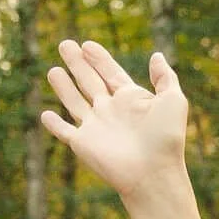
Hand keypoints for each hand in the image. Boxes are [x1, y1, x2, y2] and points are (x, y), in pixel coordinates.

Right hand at [42, 39, 189, 209]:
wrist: (153, 174)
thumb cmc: (166, 139)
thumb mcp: (173, 100)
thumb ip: (165, 77)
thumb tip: (157, 56)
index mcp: (130, 99)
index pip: (110, 72)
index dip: (99, 58)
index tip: (87, 44)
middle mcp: (111, 111)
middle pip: (90, 81)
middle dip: (77, 63)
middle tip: (65, 44)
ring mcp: (96, 128)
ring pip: (74, 102)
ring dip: (63, 87)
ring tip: (52, 70)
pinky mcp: (83, 144)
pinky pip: (65, 132)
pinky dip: (54, 125)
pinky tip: (45, 115)